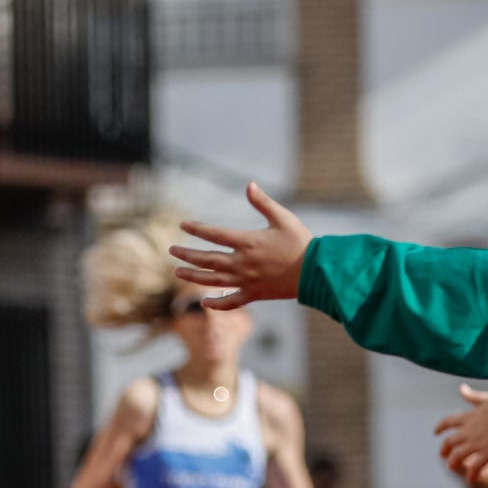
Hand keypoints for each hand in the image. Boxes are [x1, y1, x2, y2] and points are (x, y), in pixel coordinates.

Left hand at [170, 183, 312, 307]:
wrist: (315, 272)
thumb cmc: (301, 242)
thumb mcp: (282, 218)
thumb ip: (263, 202)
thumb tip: (249, 185)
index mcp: (247, 242)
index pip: (214, 234)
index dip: (197, 229)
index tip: (183, 225)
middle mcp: (242, 263)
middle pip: (207, 259)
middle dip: (187, 254)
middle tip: (172, 251)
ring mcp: (246, 281)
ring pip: (212, 280)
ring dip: (193, 276)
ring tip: (178, 273)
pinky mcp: (254, 295)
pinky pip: (231, 301)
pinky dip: (217, 302)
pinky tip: (204, 302)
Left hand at [434, 382, 487, 481]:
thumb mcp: (486, 399)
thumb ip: (473, 397)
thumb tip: (462, 389)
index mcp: (468, 417)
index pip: (448, 422)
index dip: (440, 427)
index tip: (435, 432)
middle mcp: (468, 431)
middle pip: (449, 442)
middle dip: (444, 449)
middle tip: (443, 455)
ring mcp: (476, 444)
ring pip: (457, 456)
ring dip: (453, 463)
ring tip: (452, 468)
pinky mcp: (487, 454)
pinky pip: (475, 468)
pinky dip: (471, 475)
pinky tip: (470, 479)